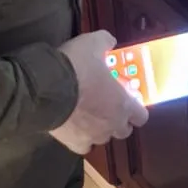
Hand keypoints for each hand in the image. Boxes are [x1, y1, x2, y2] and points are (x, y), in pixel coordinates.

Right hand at [52, 30, 148, 154]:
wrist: (46, 88)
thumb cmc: (76, 66)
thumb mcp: (92, 43)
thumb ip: (105, 42)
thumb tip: (111, 41)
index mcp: (123, 104)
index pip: (141, 116)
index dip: (135, 108)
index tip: (127, 100)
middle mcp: (112, 124)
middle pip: (124, 130)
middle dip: (118, 120)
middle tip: (108, 106)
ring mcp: (94, 136)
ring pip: (103, 138)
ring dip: (99, 128)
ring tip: (88, 115)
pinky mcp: (74, 144)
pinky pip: (83, 146)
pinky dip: (81, 139)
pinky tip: (74, 128)